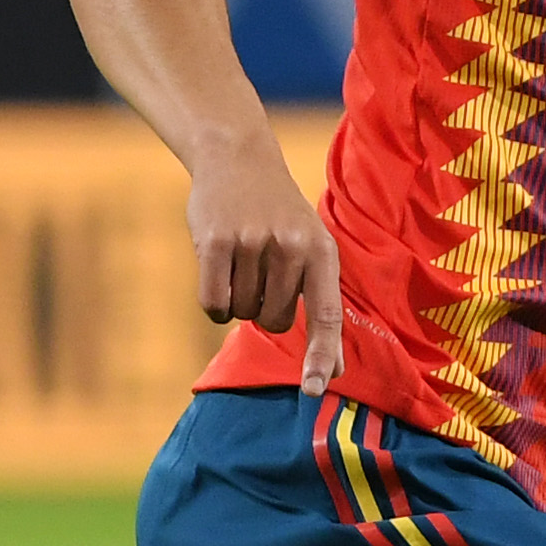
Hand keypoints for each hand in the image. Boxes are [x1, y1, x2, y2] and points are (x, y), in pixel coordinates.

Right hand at [189, 136, 345, 393]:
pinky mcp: (214, 241)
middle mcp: (290, 247)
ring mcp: (251, 242)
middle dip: (264, 308)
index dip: (320, 355)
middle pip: (273, 321)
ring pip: (241, 313)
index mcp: (321, 251)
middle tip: (261, 270)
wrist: (237, 157)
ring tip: (241, 259)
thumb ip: (321, 306)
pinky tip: (217, 269)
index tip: (314, 389)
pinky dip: (214, 301)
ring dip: (237, 300)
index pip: (325, 315)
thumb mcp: (312, 248)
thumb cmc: (278, 216)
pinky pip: (213, 303)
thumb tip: (332, 373)